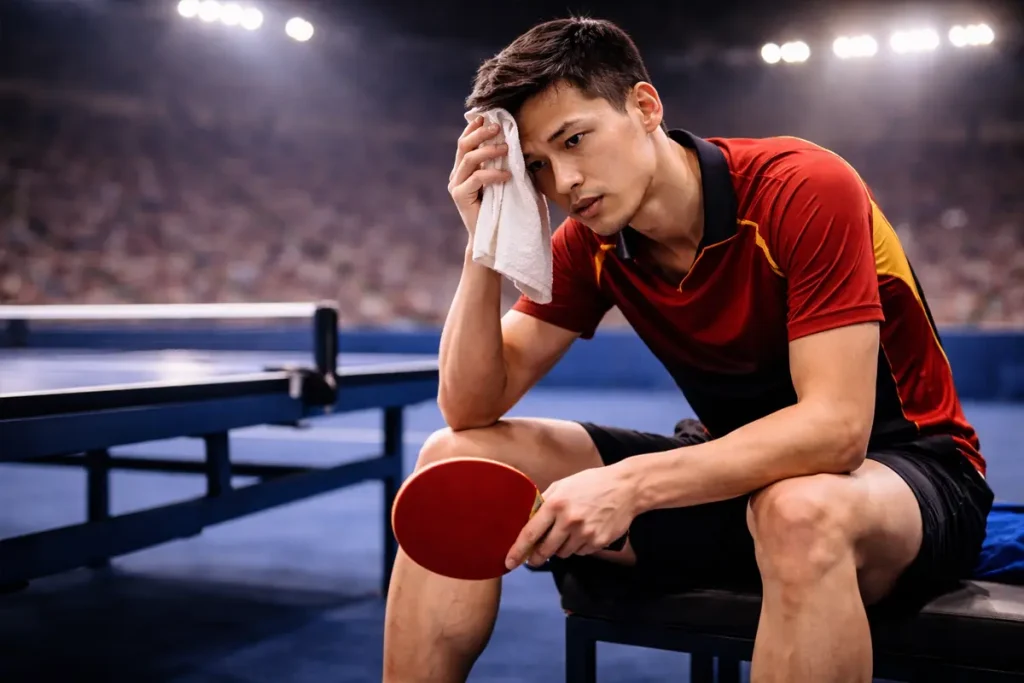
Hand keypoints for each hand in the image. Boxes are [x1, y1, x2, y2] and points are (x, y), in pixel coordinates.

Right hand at [448, 116, 511, 237]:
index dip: (474, 128)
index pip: (465, 142)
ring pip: (469, 159)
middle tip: (498, 127)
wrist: (492, 238)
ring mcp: (456, 185)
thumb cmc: (502, 209)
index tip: (487, 116)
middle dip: (480, 133)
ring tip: (507, 148)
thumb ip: (501, 164)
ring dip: (489, 150)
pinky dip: (492, 174)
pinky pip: (476, 178)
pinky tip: (506, 175)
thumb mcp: (502, 181)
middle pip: (464, 145)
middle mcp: (456, 175)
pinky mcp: (460, 197)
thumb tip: (515, 142)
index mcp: (464, 169)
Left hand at [505, 464, 636, 569]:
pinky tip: (586, 531)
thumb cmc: (592, 484)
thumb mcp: (563, 485)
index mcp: (556, 503)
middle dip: (537, 557)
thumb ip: (544, 502)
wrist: (626, 487)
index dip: (518, 551)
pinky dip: (578, 546)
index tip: (509, 562)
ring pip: (563, 553)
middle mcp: (569, 520)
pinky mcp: (598, 541)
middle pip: (545, 550)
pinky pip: (580, 552)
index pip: (530, 533)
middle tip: (533, 558)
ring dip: (560, 548)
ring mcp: (585, 533)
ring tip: (569, 531)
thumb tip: (527, 521)